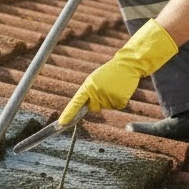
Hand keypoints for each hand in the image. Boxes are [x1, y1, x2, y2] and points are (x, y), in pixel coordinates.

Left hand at [59, 19, 177, 123]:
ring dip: (112, 100)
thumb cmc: (110, 72)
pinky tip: (121, 90)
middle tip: (107, 88)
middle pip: (94, 108)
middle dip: (100, 102)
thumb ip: (90, 92)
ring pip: (107, 107)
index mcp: (88, 86)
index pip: (76, 102)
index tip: (61, 123)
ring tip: (115, 86)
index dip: (68, 113)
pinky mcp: (118, 99)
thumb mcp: (95, 79)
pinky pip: (117, 106)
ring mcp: (107, 96)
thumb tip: (87, 107)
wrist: (126, 65)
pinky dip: (120, 100)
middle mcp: (96, 92)